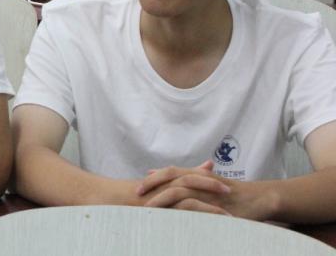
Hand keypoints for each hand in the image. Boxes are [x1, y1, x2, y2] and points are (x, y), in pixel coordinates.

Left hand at [137, 160, 273, 220]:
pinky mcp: (218, 206)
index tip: (137, 187)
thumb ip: (188, 182)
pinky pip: (199, 209)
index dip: (153, 179)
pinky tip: (174, 221)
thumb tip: (162, 180)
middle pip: (172, 180)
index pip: (170, 173)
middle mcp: (201, 181)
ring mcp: (209, 193)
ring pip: (182, 194)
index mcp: (197, 175)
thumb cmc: (231, 193)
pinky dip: (185, 214)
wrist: (259, 198)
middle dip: (153, 187)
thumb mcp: (208, 184)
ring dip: (164, 201)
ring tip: (149, 209)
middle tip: (136, 196)